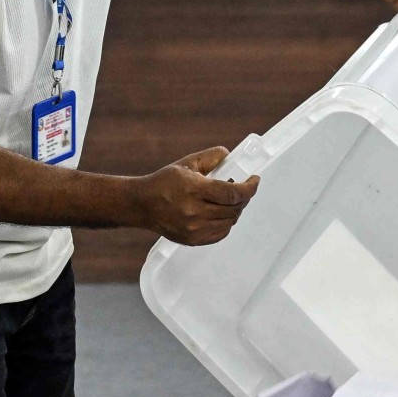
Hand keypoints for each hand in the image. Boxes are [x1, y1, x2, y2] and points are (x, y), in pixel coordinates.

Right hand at [135, 146, 258, 245]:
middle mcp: (195, 212)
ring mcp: (194, 229)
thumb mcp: (187, 163)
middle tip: (242, 188)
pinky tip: (220, 212)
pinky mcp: (193, 240)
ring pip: (230, 221)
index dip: (250, 188)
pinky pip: (221, 233)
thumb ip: (212, 157)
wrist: (142, 205)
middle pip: (234, 208)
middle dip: (243, 197)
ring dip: (235, 210)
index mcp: (194, 190)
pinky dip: (226, 222)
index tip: (255, 180)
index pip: (233, 193)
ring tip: (229, 200)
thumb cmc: (164, 182)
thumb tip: (231, 156)